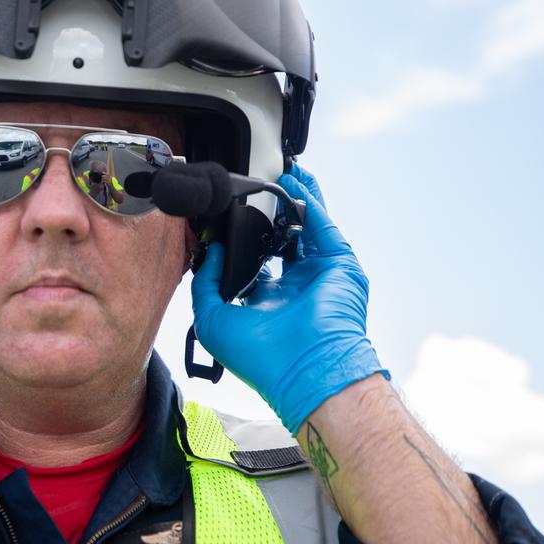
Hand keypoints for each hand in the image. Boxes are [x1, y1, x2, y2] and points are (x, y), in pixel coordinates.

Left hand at [190, 164, 385, 433]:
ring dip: (296, 200)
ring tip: (282, 173)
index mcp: (266, 302)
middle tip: (260, 186)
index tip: (228, 216)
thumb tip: (209, 252)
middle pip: (283, 238)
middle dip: (273, 212)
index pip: (254, 261)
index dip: (242, 238)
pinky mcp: (339, 267)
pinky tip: (297, 185)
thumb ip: (204, 283)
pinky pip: (324, 228)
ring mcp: (319, 276)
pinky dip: (311, 204)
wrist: (306, 370)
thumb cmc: (262, 359)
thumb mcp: (212, 320)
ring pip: (307, 228)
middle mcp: (295, 288)